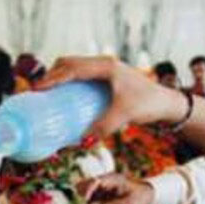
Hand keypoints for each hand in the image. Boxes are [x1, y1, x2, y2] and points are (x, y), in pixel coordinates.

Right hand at [38, 56, 187, 136]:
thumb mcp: (123, 116)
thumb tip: (80, 140)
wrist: (167, 103)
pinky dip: (70, 81)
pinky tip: (65, 96)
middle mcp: (104, 63)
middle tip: (38, 92)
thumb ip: (102, 127)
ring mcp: (106, 69)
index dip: (53, 78)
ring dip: (60, 76)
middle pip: (69, 63)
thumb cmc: (148, 105)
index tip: (37, 89)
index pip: (72, 68)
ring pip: (75, 67)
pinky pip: (82, 75)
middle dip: (51, 74)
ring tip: (47, 93)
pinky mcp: (108, 77)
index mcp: (106, 66)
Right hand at [77, 172, 155, 203]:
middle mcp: (105, 183)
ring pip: (88, 196)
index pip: (95, 181)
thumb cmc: (141, 197)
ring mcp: (104, 190)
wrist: (148, 197)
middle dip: (82, 197)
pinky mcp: (104, 198)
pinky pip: (92, 202)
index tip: (85, 201)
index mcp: (112, 179)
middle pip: (87, 187)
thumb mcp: (131, 202)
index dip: (88, 190)